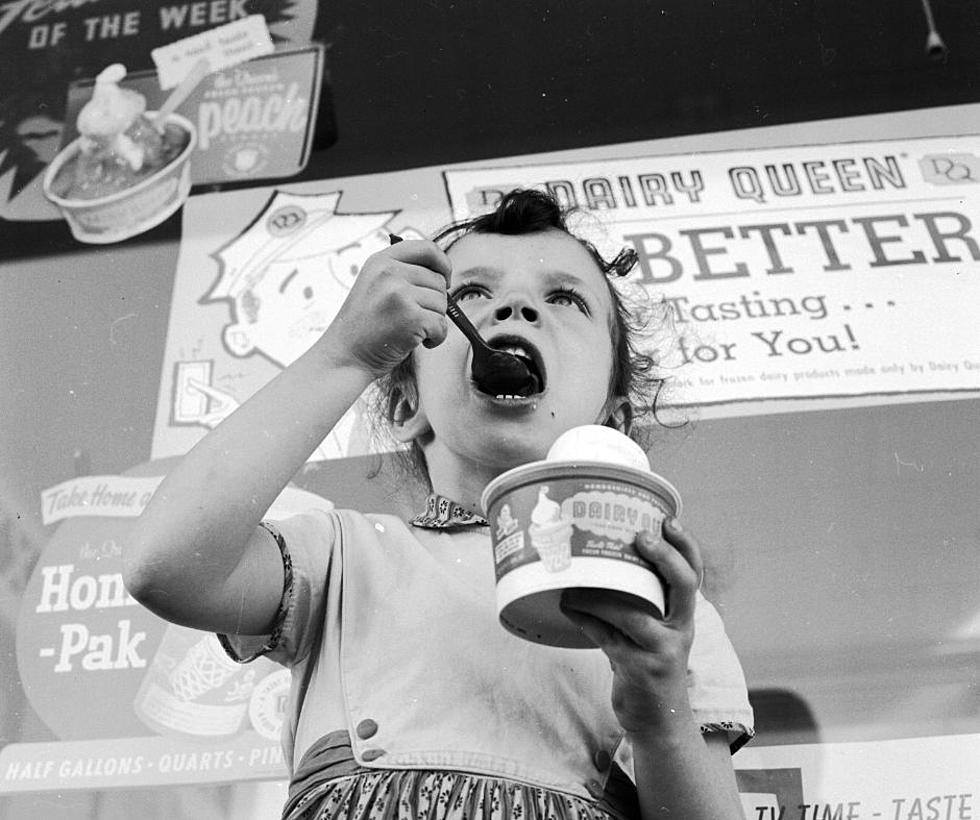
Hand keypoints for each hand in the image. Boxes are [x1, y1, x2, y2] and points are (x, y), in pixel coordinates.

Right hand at [322, 239, 451, 376]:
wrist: (345, 356)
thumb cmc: (363, 327)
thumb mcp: (374, 285)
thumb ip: (401, 273)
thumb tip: (440, 273)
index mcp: (380, 261)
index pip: (426, 249)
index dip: (443, 263)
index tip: (445, 277)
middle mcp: (389, 273)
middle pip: (438, 281)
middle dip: (434, 303)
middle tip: (414, 317)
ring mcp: (399, 294)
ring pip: (442, 304)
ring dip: (434, 321)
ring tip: (410, 329)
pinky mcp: (410, 317)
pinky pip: (441, 325)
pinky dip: (436, 338)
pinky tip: (418, 341)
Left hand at [560, 517, 702, 736]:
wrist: (658, 720)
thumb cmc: (648, 663)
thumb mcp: (653, 630)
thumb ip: (638, 600)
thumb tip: (599, 559)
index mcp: (684, 615)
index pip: (694, 573)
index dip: (685, 546)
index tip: (668, 519)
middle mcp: (680, 629)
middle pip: (683, 586)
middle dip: (664, 558)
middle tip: (639, 536)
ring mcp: (662, 651)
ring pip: (633, 613)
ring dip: (599, 595)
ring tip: (573, 583)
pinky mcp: (639, 669)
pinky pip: (606, 638)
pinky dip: (584, 620)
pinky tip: (567, 607)